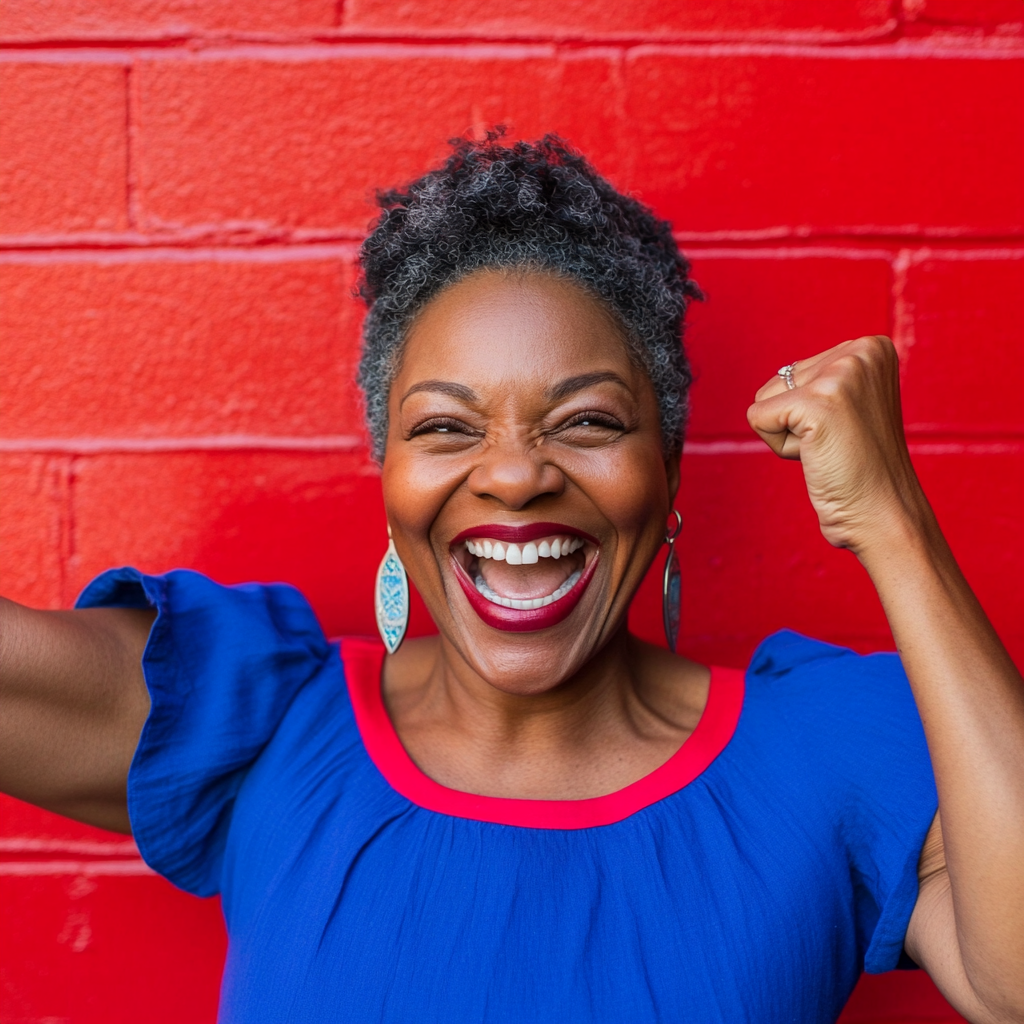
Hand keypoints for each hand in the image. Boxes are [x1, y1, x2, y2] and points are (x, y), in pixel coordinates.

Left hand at [746, 335, 929, 554]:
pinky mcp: (818, 402)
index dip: (807, 411)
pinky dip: (780, 448)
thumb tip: (781, 378)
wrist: (885, 515)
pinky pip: (758, 419)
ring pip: (765, 400)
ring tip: (830, 450)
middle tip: (837, 446)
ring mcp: (842, 374)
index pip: (796, 372)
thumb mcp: (851, 406)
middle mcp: (861, 351)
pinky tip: (821, 457)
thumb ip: (822, 381)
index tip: (845, 432)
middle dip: (795, 422)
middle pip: (777, 383)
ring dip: (788, 435)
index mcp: (872, 347)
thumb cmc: (861, 470)